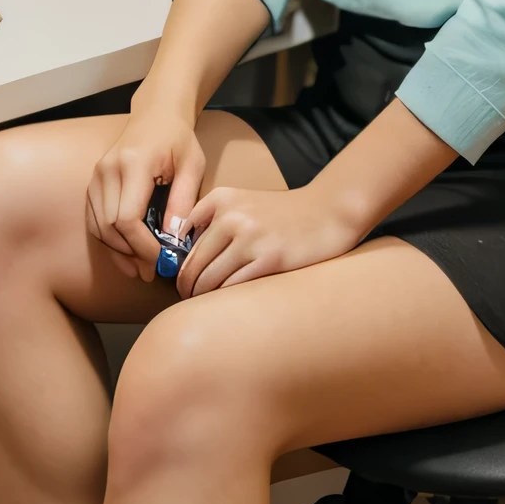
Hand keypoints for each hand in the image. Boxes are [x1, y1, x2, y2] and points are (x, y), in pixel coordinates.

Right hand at [87, 109, 205, 283]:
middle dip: (130, 253)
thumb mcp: (192, 165)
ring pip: (98, 227)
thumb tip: (174, 239)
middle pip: (109, 227)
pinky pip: (95, 219)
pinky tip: (127, 252)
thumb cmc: (179, 139)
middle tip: (152, 271)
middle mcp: (108, 170)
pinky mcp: (93, 182)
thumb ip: (183, 200)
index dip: (141, 246)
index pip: (127, 218)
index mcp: (134, 164)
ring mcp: (97, 175)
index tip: (160, 260)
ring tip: (141, 267)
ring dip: (118, 251)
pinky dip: (109, 240)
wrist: (156, 114)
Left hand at [176, 184, 359, 297]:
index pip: (182, 238)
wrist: (327, 211)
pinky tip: (228, 303)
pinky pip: (232, 287)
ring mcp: (250, 238)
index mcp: (221, 199)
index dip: (177, 262)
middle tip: (188, 299)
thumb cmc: (282, 214)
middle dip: (186, 288)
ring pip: (208, 280)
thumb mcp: (243, 203)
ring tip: (206, 304)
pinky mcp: (269, 259)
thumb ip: (212, 221)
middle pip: (192, 264)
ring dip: (202, 298)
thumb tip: (180, 258)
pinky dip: (225, 299)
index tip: (179, 276)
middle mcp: (232, 216)